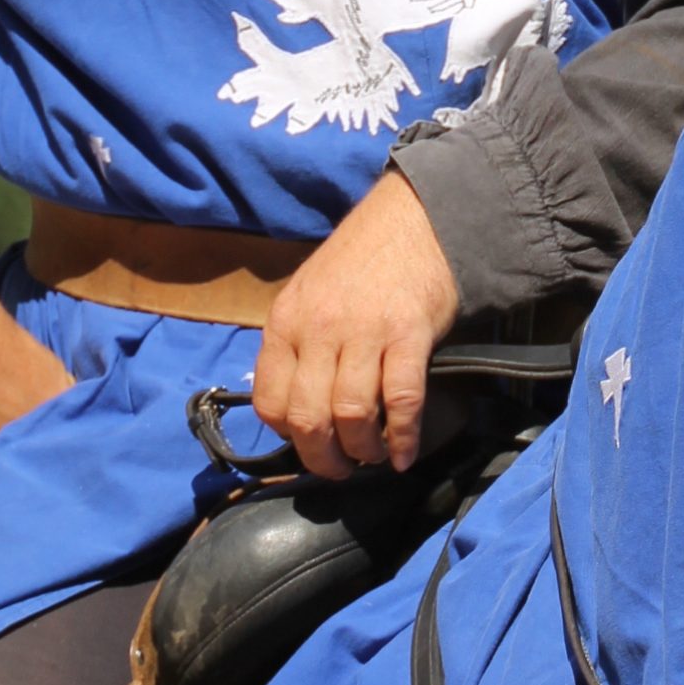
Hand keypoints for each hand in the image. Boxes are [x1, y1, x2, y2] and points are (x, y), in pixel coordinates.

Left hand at [252, 172, 459, 479]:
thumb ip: (297, 344)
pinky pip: (401, 401)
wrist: (415, 217)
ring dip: (362, 451)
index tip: (308, 444)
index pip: (268, 402)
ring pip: (351, 416)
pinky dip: (402, 438)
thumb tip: (295, 404)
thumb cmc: (361, 259)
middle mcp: (318, 329)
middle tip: (340, 468)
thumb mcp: (308, 293)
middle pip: (308, 419)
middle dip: (323, 459)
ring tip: (372, 456)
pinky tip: (404, 454)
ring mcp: (364, 331)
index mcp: (286, 321)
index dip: (287, 436)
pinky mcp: (408, 334)